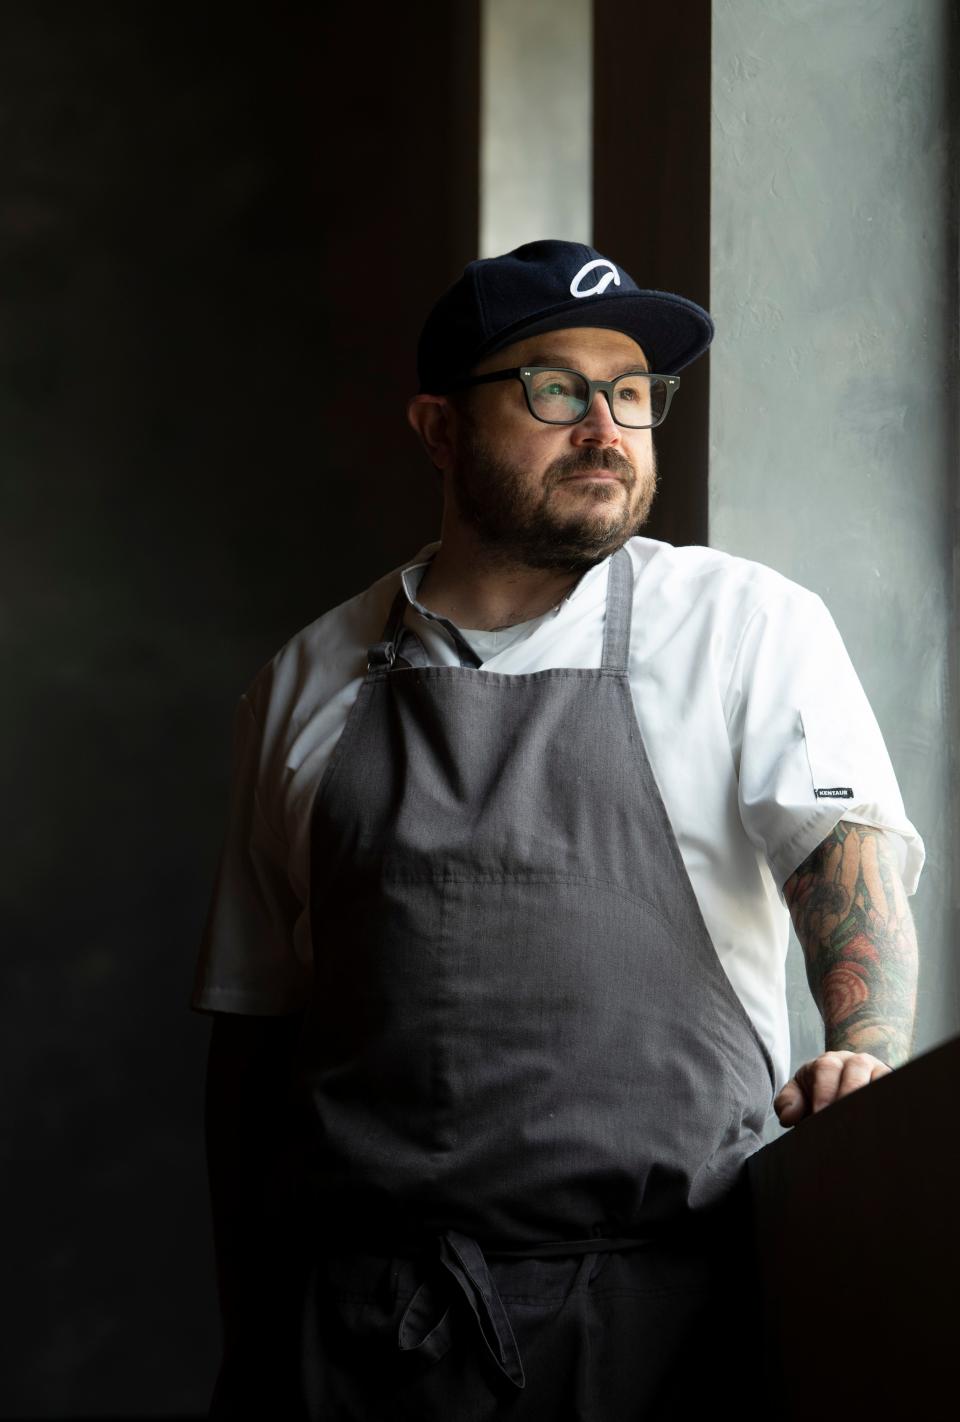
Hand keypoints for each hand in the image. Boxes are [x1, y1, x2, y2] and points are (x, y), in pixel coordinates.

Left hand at [774, 1050, 890, 1126]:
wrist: (849, 1080)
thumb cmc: (818, 1093)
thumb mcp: (799, 1093)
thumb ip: (788, 1102)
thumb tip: (790, 1117)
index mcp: (828, 1063)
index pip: (826, 1070)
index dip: (824, 1092)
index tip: (820, 1114)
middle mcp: (856, 1062)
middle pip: (856, 1071)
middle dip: (849, 1094)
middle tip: (844, 1122)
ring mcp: (879, 1072)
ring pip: (880, 1079)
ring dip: (874, 1100)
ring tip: (869, 1125)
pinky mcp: (896, 1086)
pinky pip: (898, 1091)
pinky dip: (894, 1105)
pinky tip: (889, 1125)